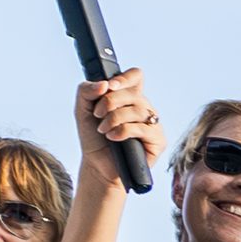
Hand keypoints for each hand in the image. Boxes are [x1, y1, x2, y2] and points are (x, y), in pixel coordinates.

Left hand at [75, 71, 165, 191]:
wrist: (97, 165)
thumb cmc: (93, 138)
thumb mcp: (82, 111)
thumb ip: (86, 91)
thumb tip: (105, 84)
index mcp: (128, 97)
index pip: (136, 76)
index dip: (125, 78)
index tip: (109, 86)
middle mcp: (143, 108)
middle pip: (133, 93)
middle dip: (110, 102)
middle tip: (97, 115)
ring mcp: (153, 124)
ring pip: (137, 110)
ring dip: (114, 119)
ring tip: (103, 130)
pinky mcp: (158, 140)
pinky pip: (143, 128)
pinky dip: (123, 131)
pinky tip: (113, 138)